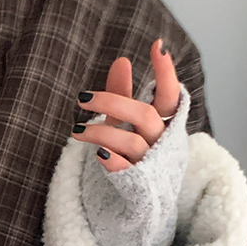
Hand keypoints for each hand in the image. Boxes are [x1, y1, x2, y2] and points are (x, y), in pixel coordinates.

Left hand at [71, 39, 180, 172]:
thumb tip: (122, 60)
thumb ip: (123, 94)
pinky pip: (125, 169)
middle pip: (145, 115)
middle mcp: (162, 141)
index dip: (166, 72)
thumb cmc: (134, 153)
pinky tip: (97, 153)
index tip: (158, 45)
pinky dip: (111, 159)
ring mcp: (151, 163)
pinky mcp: (138, 184)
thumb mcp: (127, 122)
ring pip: (130, 141)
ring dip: (100, 132)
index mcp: (164, 122)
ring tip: (76, 131)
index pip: (170, 95)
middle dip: (112, 102)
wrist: (143, 200)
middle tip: (82, 98)